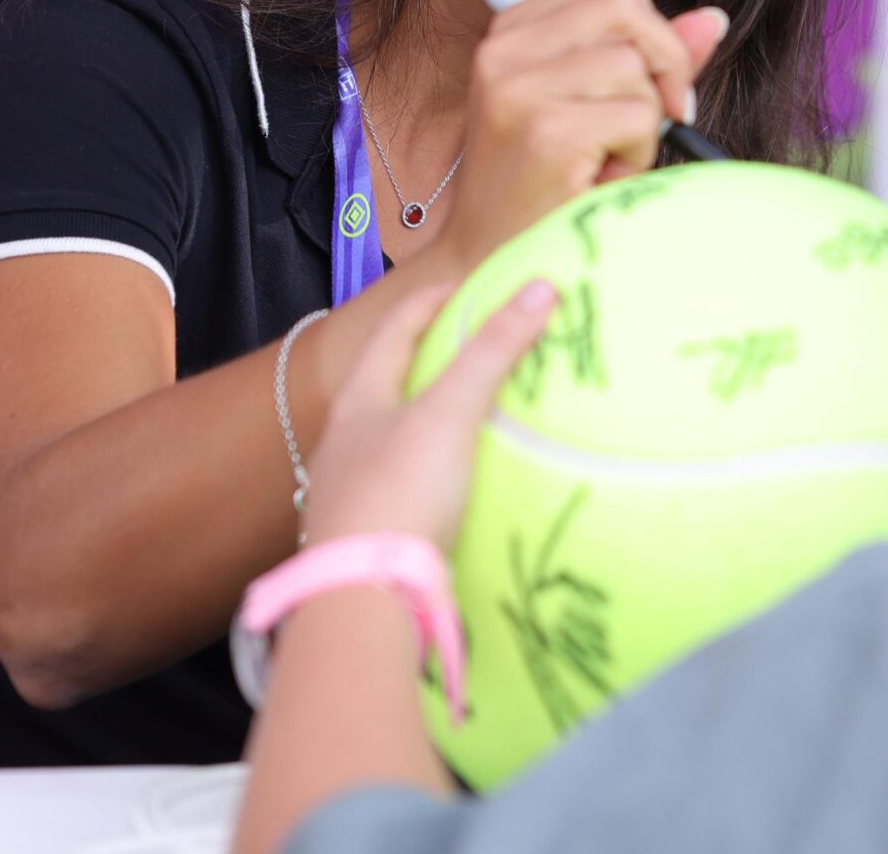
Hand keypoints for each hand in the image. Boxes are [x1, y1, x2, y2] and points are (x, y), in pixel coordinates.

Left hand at [302, 279, 558, 549]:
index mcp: (358, 402)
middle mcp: (347, 442)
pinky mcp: (373, 536)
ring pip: (395, 438)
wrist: (364, 601)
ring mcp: (355, 492)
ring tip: (478, 414)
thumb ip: (493, 352)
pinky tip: (462, 484)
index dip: (432, 301)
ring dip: (433, 418)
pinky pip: (408, 485)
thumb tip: (541, 286)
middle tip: (480, 347)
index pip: (394, 331)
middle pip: (389, 383)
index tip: (473, 287)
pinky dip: (437, 469)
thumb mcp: (451, 413)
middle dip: (432, 359)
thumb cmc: (401, 492)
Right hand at [443, 0, 728, 266]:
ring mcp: (519, 88)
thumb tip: (713, 18)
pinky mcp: (545, 131)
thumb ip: (648, 57)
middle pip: (629, 6)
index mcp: (512, 29)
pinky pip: (639, 115)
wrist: (484, 261)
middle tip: (661, 115)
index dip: (655, 29)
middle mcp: (504, 48)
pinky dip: (639, 153)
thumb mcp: (592, 103)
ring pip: (635, 66)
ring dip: (645, 120)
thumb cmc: (541, 183)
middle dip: (666, 60)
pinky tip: (604, 177)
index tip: (653, 82)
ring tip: (609, 156)